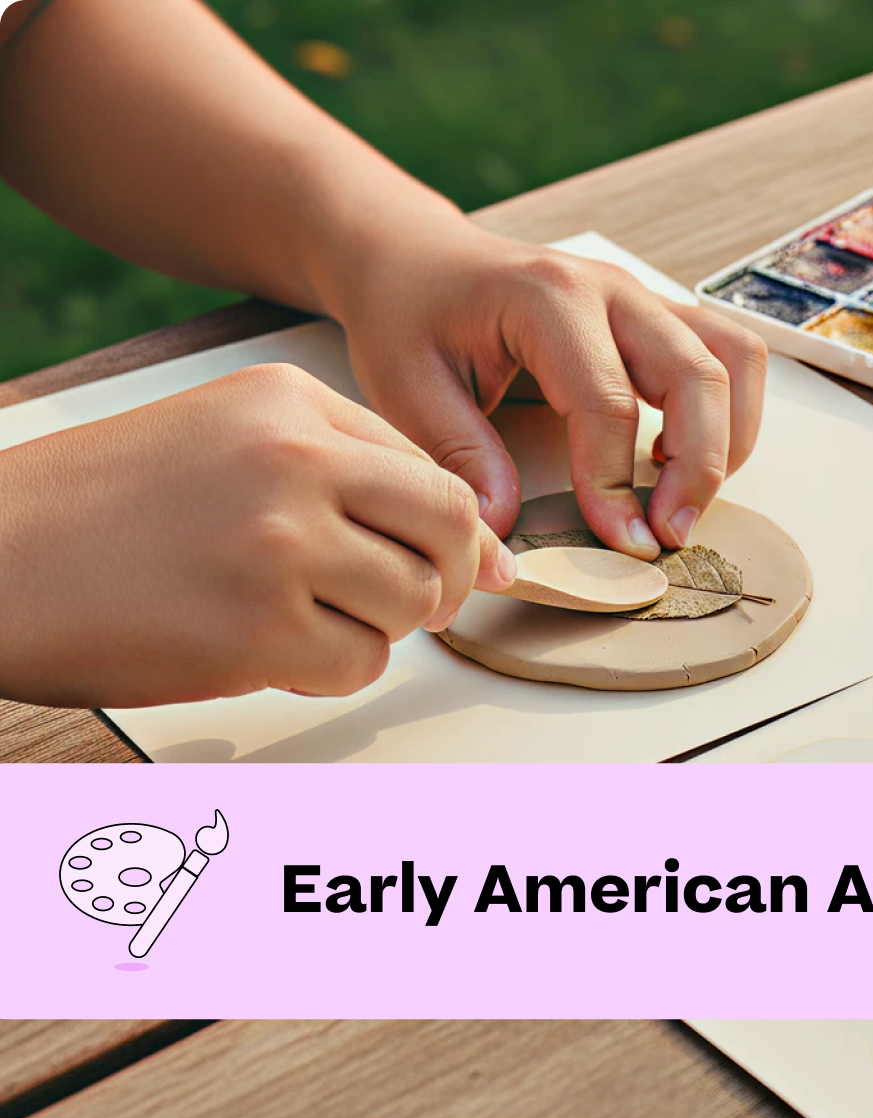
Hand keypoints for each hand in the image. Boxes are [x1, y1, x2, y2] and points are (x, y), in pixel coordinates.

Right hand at [0, 363, 515, 708]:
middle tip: (410, 600)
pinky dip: (331, 670)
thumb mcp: (229, 437)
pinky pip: (361, 664)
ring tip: (309, 619)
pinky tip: (275, 650)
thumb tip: (477, 545)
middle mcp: (294, 462)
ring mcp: (278, 545)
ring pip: (411, 604)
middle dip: (445, 579)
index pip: (436, 472)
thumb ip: (350, 473)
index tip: (457, 564)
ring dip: (375, 627)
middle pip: (449, 531)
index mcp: (289, 404)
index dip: (458, 534)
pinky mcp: (257, 630)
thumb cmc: (106, 507)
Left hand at [325, 219, 767, 559]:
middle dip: (698, 467)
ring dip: (728, 437)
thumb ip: (461, 457)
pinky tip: (677, 457)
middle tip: (670, 536)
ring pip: (732, 357)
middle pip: (695, 375)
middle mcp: (609, 289)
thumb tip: (504, 532)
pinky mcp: (653, 314)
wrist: (416, 257)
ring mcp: (640, 297)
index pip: (608, 402)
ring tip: (684, 499)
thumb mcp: (407, 388)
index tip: (621, 544)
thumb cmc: (409, 314)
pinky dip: (727, 410)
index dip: (618, 484)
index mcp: (547, 298)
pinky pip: (727, 353)